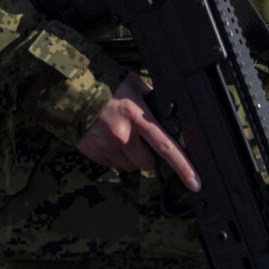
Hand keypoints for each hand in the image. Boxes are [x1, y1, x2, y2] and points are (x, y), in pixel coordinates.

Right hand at [75, 73, 199, 191]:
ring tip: (124, 137)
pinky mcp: (93, 153)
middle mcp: (122, 135)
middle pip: (147, 164)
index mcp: (138, 117)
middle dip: (150, 157)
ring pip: (129, 167)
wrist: (72, 90)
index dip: (183, 167)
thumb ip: (153, 100)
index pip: (166, 147)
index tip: (195, 183)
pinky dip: (115, 157)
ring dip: (132, 158)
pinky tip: (110, 140)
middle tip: (143, 141)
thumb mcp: (136, 86)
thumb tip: (170, 114)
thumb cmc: (108, 85)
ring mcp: (106, 146)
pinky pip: (112, 165)